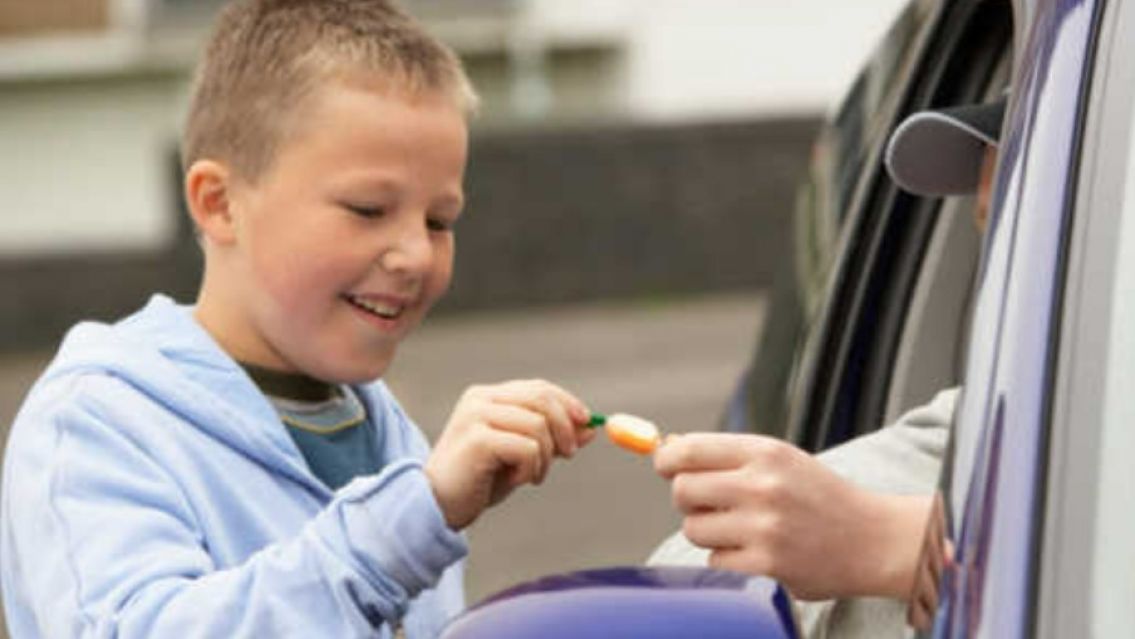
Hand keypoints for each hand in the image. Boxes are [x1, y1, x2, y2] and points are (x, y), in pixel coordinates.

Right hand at [425, 379, 595, 529]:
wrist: (438, 507)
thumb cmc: (479, 481)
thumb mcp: (522, 457)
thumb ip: (551, 439)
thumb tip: (591, 429)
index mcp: (488, 396)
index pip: (539, 388)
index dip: (568, 403)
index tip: (587, 424)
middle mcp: (481, 399)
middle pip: (542, 399)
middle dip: (565, 428)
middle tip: (568, 455)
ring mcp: (477, 416)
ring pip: (538, 425)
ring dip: (546, 456)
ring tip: (532, 476)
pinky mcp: (478, 439)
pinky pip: (527, 447)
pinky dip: (532, 468)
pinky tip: (517, 480)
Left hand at [654, 433, 930, 600]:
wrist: (874, 539)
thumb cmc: (818, 497)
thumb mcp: (780, 460)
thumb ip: (728, 456)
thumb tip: (667, 450)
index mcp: (765, 452)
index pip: (689, 450)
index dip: (667, 459)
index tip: (667, 467)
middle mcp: (763, 486)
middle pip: (682, 490)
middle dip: (688, 499)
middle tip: (709, 504)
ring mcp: (765, 527)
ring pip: (693, 529)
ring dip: (708, 532)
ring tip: (741, 529)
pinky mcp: (767, 565)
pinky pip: (715, 560)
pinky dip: (728, 559)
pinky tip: (756, 552)